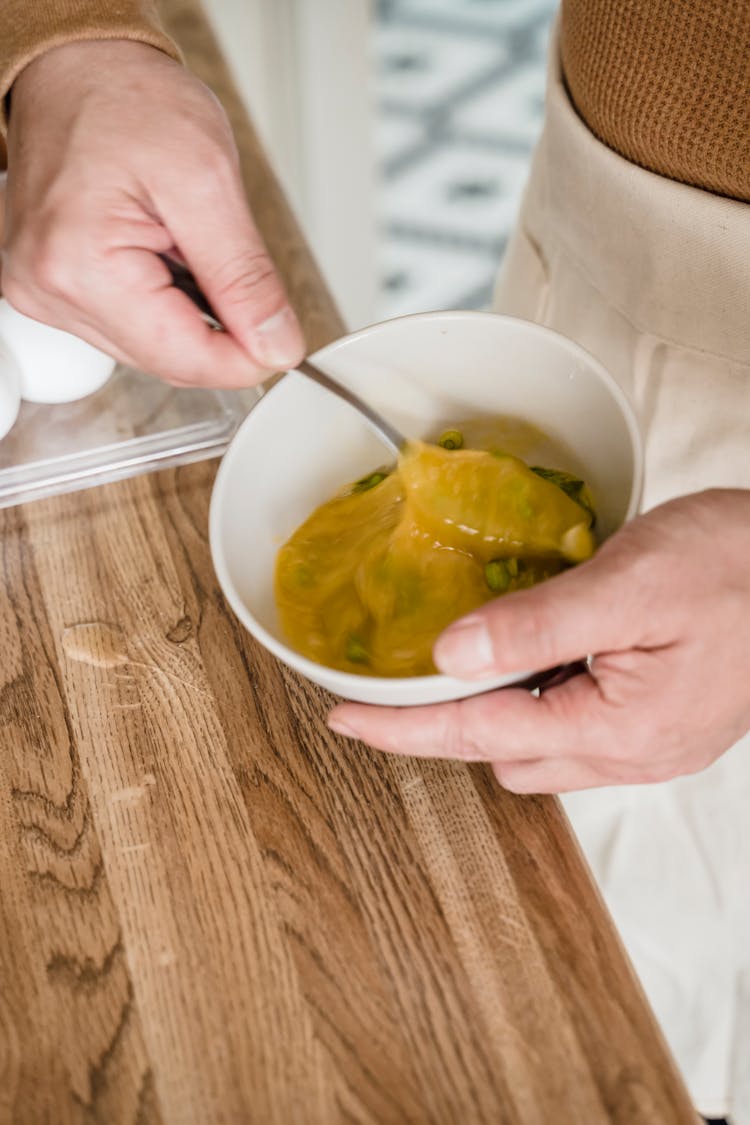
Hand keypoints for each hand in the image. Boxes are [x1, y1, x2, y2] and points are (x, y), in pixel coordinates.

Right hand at [2, 41, 304, 385]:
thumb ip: (244, 277)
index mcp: (81, 268)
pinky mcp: (52, 289)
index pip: (183, 359)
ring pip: (150, 347)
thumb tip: (275, 344)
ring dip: (187, 313)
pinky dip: (161, 301)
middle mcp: (49, 290)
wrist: (81, 69)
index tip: (283, 338)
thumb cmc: (129, 101)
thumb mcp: (207, 182)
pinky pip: (128, 325)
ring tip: (182, 244)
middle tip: (232, 266)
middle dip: (217, 328)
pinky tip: (161, 254)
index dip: (247, 357)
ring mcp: (44, 293)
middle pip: (167, 359)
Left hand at [329, 490, 749, 792]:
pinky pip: (578, 728)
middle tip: (402, 677)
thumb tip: (449, 656)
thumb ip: (535, 625)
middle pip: (504, 753)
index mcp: (618, 728)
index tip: (345, 716)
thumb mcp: (629, 582)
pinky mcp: (665, 721)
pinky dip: (540, 698)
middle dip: (448, 723)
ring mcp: (653, 743)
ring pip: (541, 747)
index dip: (402, 726)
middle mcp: (634, 753)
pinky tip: (539, 652)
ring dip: (498, 710)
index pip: (476, 736)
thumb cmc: (742, 565)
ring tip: (473, 655)